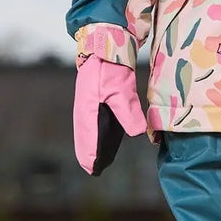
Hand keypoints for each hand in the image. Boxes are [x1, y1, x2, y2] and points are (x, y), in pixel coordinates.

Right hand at [73, 56, 147, 175]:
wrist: (106, 49)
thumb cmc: (111, 69)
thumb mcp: (121, 90)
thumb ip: (128, 112)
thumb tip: (136, 134)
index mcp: (87, 108)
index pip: (86, 136)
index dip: (89, 153)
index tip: (92, 168)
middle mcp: (84, 110)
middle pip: (83, 137)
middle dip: (87, 154)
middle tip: (94, 171)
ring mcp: (88, 106)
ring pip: (87, 131)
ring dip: (91, 146)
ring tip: (97, 163)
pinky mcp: (94, 103)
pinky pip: (93, 124)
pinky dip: (96, 136)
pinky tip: (104, 143)